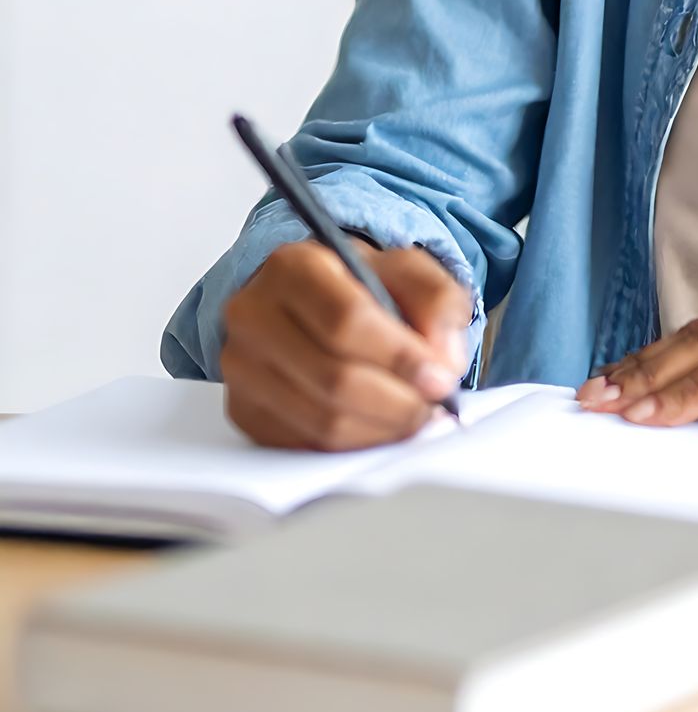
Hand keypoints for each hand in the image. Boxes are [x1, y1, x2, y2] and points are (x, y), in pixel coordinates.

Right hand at [221, 241, 469, 450]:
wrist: (310, 301)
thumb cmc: (358, 283)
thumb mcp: (407, 269)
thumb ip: (436, 302)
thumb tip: (442, 361)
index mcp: (293, 266)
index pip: (346, 320)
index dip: (399, 357)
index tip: (439, 379)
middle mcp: (253, 314)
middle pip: (333, 378)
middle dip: (397, 402)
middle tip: (434, 407)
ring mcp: (240, 366)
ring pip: (320, 420)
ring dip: (380, 429)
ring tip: (414, 418)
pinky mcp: (243, 409)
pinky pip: (304, 444)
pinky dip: (353, 444)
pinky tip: (380, 427)